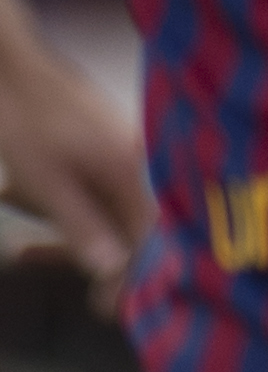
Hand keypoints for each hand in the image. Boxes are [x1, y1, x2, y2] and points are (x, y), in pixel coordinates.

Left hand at [0, 4, 145, 308]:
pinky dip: (59, 200)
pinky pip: (89, 183)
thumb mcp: (47, 182)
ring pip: (104, 203)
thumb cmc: (28, 122)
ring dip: (64, 225)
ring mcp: (118, 148)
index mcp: (131, 169)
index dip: (134, 274)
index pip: (150, 233)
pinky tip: (15, 196)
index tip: (109, 308)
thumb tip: (110, 271)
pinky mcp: (99, 142)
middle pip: (130, 221)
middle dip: (95, 254)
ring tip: (19, 233)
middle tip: (76, 291)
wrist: (11, 63)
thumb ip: (81, 226)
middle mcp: (135, 158)